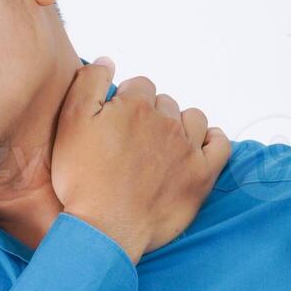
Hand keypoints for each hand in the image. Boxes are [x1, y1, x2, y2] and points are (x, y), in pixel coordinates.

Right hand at [51, 57, 230, 262]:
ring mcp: (188, 149)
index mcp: (135, 105)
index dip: (125, 103)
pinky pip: (220, 145)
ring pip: (192, 119)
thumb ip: (88, 84)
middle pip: (164, 103)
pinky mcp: (202, 175)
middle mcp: (166, 122)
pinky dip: (212, 141)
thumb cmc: (84, 181)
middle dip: (150, 115)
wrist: (104, 229)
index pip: (139, 86)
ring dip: (179, 125)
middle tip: (131, 143)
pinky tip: (199, 147)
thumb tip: (108, 61)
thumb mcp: (70, 124)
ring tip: (160, 147)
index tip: (114, 126)